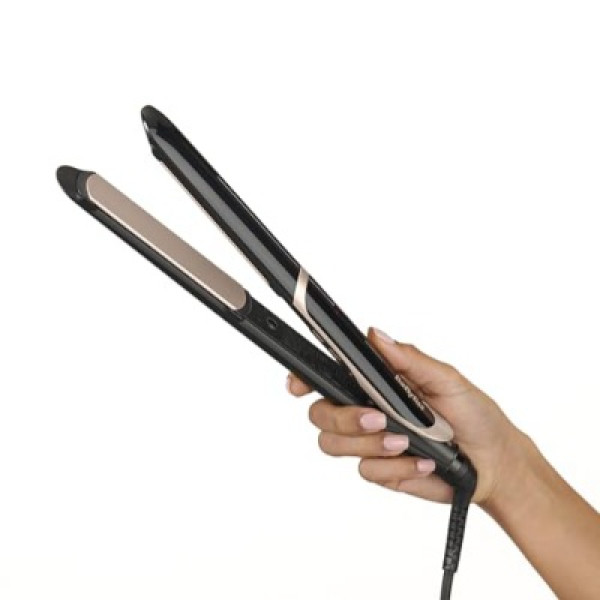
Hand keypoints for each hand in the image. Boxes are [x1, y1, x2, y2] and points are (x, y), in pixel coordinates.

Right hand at [286, 327, 527, 506]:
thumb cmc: (474, 415)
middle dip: (344, 418)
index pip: (329, 376)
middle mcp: (366, 410)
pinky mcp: (380, 470)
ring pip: (334, 444)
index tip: (298, 385)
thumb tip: (376, 335)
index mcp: (376, 382)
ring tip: (406, 442)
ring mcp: (370, 442)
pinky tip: (422, 462)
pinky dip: (397, 467)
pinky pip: (367, 470)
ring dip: (369, 444)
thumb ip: (409, 359)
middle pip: (321, 413)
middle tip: (377, 418)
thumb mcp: (447, 379)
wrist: (495, 463)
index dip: (304, 379)